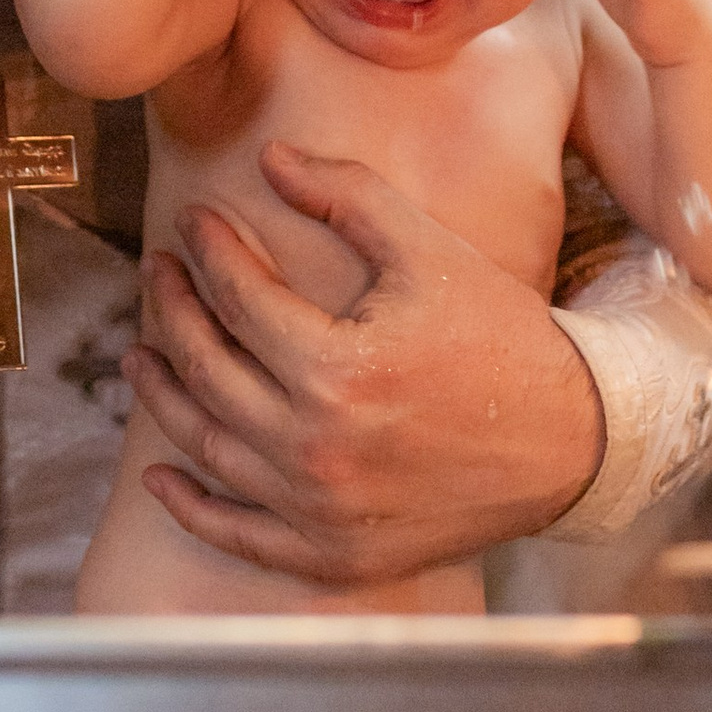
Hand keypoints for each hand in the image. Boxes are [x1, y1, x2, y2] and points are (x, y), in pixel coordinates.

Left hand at [124, 141, 606, 579]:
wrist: (570, 441)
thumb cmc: (502, 338)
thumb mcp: (430, 251)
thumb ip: (348, 196)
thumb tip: (270, 159)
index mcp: (337, 368)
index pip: (239, 296)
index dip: (209, 249)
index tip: (196, 222)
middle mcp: (315, 445)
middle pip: (207, 368)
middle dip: (171, 310)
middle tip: (158, 274)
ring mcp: (318, 508)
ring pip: (207, 446)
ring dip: (163, 394)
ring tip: (141, 355)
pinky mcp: (331, 552)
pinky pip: (238, 533)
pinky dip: (192, 507)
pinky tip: (161, 477)